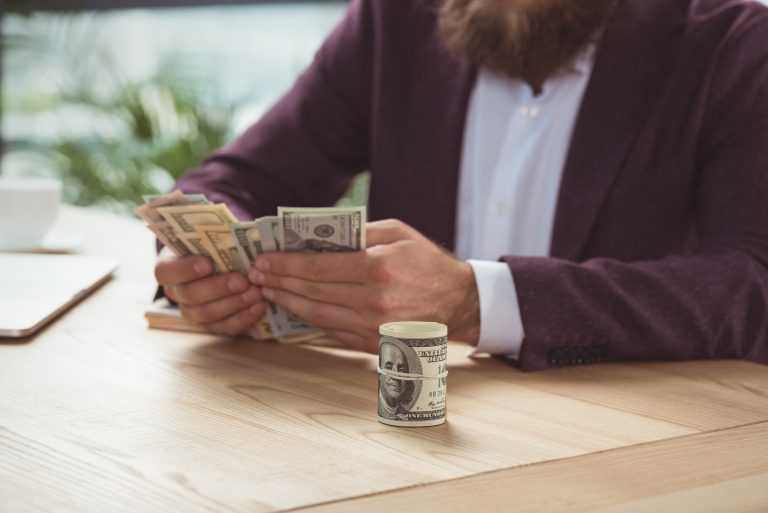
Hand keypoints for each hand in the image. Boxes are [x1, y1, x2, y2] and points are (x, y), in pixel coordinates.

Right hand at [154, 247, 265, 335]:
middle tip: (243, 280)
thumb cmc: (211, 245)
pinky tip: (259, 307)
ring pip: (207, 314)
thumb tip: (232, 231)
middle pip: (190, 295)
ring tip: (256, 293)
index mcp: (168, 267)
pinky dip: (243, 318)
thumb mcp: (206, 236)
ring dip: (234, 304)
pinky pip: (223, 327)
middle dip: (219, 288)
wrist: (219, 262)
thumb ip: (212, 236)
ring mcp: (191, 311)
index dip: (185, 269)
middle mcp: (176, 292)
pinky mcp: (210, 324)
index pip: (166, 272)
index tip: (208, 263)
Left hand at [247, 219, 479, 351]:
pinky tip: (295, 308)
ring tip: (269, 290)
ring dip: (287, 302)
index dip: (285, 264)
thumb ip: (360, 231)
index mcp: (377, 268)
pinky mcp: (374, 344)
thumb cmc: (427, 263)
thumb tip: (318, 234)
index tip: (264, 259)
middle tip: (257, 274)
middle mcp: (373, 301)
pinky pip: (333, 331)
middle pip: (311, 291)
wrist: (458, 303)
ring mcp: (372, 327)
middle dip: (279, 280)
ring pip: (317, 314)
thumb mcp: (398, 233)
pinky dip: (310, 319)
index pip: (317, 267)